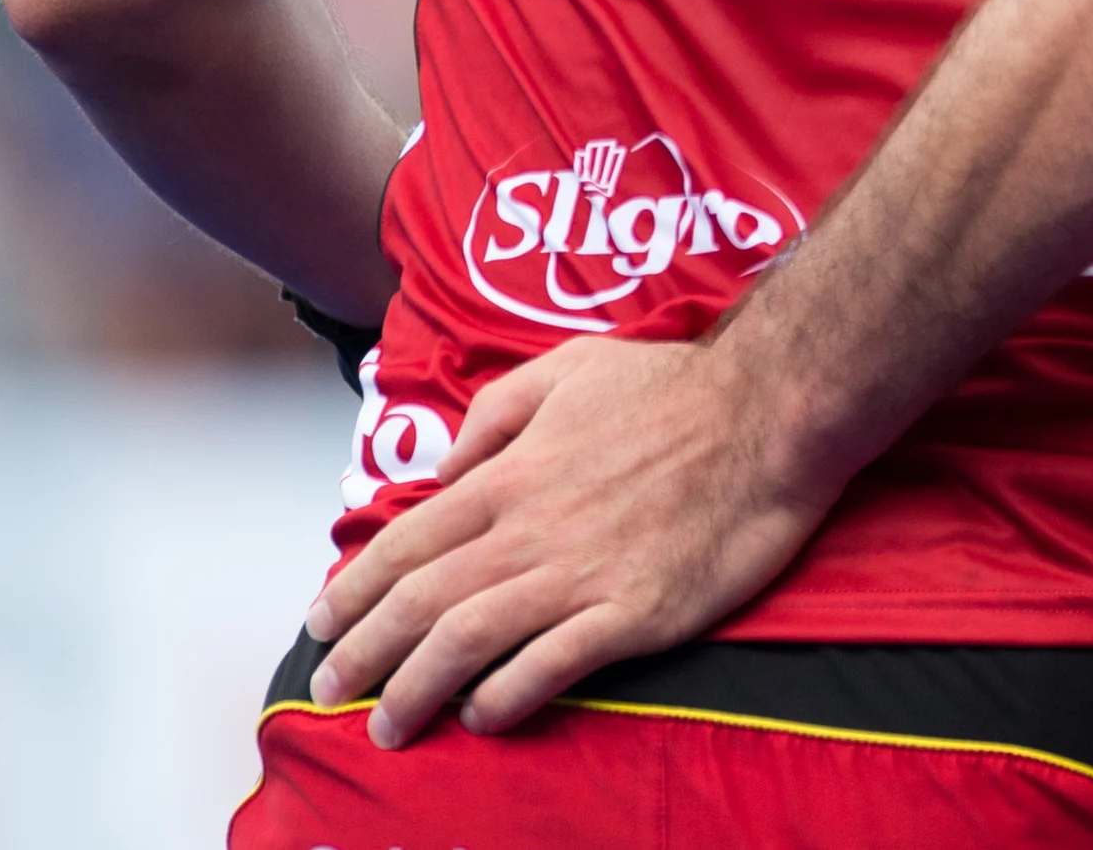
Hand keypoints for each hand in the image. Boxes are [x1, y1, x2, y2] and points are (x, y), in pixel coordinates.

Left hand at [303, 334, 836, 745]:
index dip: (354, 591)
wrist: (770, 413)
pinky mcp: (633, 613)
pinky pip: (551, 666)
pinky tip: (484, 714)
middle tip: (331, 692)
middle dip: (363, 655)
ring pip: (468, 643)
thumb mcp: (572, 366)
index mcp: (511, 475)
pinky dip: (505, 697)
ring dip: (416, 690)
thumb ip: (498, 411)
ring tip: (389, 724)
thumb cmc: (676, 386)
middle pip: (420, 604)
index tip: (322, 627)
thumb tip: (445, 464)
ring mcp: (579, 575)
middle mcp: (529, 530)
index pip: (407, 543)